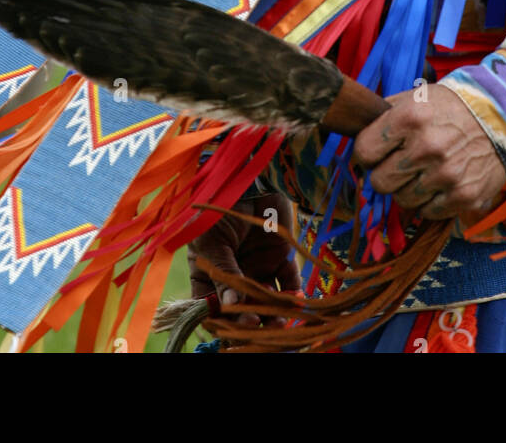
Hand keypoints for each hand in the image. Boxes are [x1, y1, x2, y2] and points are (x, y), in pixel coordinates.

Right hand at [187, 192, 300, 327]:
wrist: (243, 178)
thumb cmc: (216, 209)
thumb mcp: (212, 242)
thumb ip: (223, 272)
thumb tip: (232, 305)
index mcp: (210, 277)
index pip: (215, 310)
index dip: (224, 323)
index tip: (236, 326)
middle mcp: (235, 278)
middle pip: (243, 310)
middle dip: (252, 322)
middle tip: (259, 324)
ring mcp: (258, 269)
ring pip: (268, 301)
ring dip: (274, 314)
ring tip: (280, 320)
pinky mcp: (280, 258)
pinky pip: (289, 282)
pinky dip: (294, 293)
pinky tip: (295, 300)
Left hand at [353, 84, 505, 220]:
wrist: (503, 116)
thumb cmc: (452, 106)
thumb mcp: (416, 96)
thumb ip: (384, 113)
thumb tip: (355, 129)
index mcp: (409, 118)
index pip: (364, 152)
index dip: (366, 154)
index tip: (376, 152)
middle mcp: (426, 147)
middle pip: (379, 182)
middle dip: (385, 174)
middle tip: (398, 165)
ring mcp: (446, 174)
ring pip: (402, 200)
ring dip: (408, 189)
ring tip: (422, 172)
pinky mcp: (464, 196)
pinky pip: (427, 212)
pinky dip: (429, 202)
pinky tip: (438, 183)